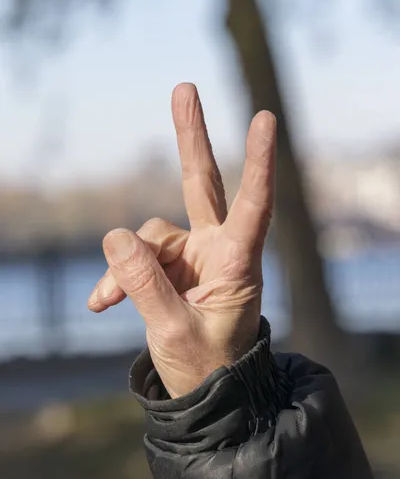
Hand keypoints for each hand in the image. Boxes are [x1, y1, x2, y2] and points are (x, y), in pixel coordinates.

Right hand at [88, 83, 275, 397]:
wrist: (204, 390)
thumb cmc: (206, 366)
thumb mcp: (172, 332)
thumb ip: (145, 285)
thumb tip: (116, 236)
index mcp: (237, 265)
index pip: (254, 206)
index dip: (257, 164)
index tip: (265, 118)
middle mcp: (216, 250)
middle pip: (203, 185)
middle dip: (191, 139)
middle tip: (184, 88)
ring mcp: (191, 255)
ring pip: (148, 236)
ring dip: (125, 267)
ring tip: (108, 300)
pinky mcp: (169, 266)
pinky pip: (135, 257)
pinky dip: (117, 277)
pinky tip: (101, 302)